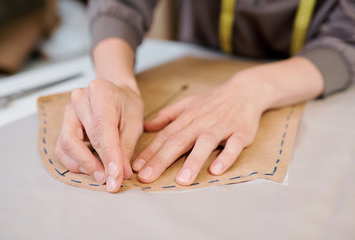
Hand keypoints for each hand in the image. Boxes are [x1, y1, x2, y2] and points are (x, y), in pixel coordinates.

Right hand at [55, 79, 143, 192]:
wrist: (118, 96)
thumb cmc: (127, 106)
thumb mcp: (134, 124)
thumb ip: (125, 148)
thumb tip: (120, 174)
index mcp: (100, 92)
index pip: (101, 129)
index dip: (108, 156)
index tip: (115, 176)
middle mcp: (79, 99)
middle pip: (80, 139)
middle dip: (95, 165)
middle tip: (110, 181)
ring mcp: (68, 112)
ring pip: (66, 146)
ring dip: (84, 165)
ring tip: (103, 175)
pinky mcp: (63, 124)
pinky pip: (63, 148)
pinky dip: (77, 162)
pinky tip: (93, 167)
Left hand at [132, 74, 272, 185]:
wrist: (245, 90)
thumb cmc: (214, 101)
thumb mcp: (188, 103)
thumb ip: (167, 115)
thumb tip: (147, 127)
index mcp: (187, 117)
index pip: (165, 136)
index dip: (150, 152)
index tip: (136, 167)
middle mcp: (202, 122)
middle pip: (179, 141)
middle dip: (161, 160)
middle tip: (147, 177)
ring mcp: (221, 126)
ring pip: (205, 143)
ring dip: (193, 161)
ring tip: (182, 180)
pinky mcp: (241, 132)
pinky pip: (233, 145)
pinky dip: (226, 157)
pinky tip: (216, 170)